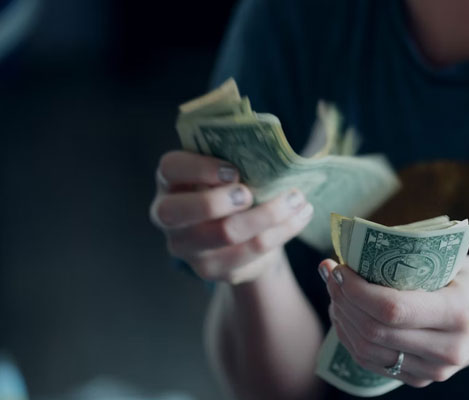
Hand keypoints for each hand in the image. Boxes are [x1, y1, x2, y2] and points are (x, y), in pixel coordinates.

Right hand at [150, 151, 313, 283]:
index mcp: (170, 181)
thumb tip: (272, 146)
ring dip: (267, 215)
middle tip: (250, 193)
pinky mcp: (212, 269)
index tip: (234, 170)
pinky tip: (300, 216)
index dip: (199, 168)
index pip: (170, 168)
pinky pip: (250, 251)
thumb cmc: (234, 189)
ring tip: (296, 199)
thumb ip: (238, 158)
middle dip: (219, 201)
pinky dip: (282, 231)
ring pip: (224, 234)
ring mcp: (187, 247)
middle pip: (178, 212)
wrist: (242, 236)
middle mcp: (168, 216)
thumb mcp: (229, 170)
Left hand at [320, 255, 468, 387]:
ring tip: (335, 291)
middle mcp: (447, 348)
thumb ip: (413, 259)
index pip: (392, 309)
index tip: (339, 267)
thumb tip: (357, 247)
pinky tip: (345, 313)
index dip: (356, 290)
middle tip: (330, 273)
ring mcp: (434, 370)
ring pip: (367, 351)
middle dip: (343, 300)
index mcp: (458, 312)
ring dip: (342, 318)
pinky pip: (373, 363)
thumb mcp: (456, 262)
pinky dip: (351, 337)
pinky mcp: (422, 379)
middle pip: (374, 331)